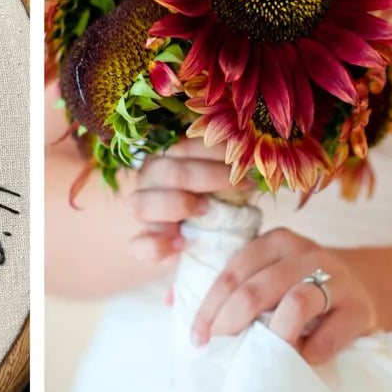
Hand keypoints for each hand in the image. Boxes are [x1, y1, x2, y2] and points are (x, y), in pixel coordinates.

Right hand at [126, 138, 252, 270]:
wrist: (203, 241)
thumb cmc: (216, 200)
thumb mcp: (222, 179)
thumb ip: (228, 168)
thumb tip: (252, 157)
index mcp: (166, 158)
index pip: (182, 146)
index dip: (214, 151)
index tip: (243, 161)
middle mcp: (149, 181)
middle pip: (167, 172)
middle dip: (207, 176)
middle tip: (237, 185)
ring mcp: (142, 212)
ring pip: (142, 204)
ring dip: (178, 204)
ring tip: (206, 210)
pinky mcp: (141, 243)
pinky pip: (139, 245)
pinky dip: (158, 245)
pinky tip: (182, 244)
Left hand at [191, 227, 377, 363]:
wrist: (366, 287)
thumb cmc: (299, 285)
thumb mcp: (265, 274)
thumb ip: (225, 284)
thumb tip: (170, 301)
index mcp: (275, 241)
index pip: (232, 272)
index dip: (209, 306)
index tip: (197, 337)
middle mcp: (305, 252)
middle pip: (257, 288)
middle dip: (229, 321)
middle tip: (218, 346)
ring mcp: (336, 277)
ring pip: (296, 302)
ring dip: (272, 335)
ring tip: (259, 355)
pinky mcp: (360, 307)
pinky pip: (331, 331)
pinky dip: (311, 350)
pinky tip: (299, 359)